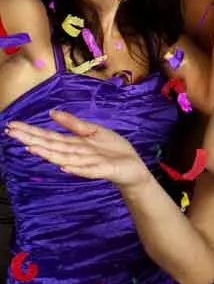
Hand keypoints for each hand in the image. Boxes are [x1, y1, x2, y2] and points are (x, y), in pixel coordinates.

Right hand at [5, 110, 150, 191]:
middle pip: (51, 146)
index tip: (12, 126)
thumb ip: (73, 124)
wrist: (132, 166)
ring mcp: (88, 163)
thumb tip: (52, 113)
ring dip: (48, 154)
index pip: (48, 136)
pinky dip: (75, 169)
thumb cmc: (113, 149)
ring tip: (31, 148)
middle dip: (32, 140)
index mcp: (74, 144)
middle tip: (11, 134)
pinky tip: (63, 166)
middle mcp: (76, 154)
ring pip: (64, 158)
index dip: (31, 131)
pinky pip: (87, 170)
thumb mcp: (93, 131)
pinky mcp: (102, 171)